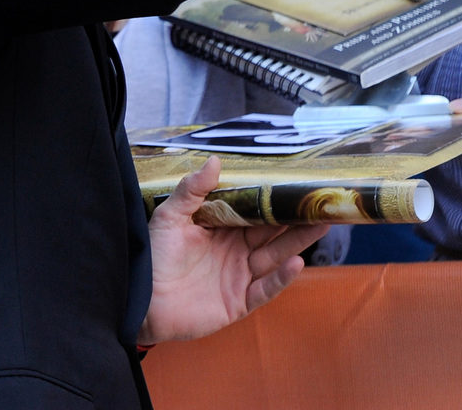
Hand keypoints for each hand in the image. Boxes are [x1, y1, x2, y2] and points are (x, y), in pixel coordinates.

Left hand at [139, 155, 327, 344]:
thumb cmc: (153, 255)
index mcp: (222, 228)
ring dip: (296, 244)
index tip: (297, 186)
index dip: (274, 201)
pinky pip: (264, 290)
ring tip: (319, 226)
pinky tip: (296, 263)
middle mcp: (235, 251)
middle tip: (321, 206)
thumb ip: (193, 190)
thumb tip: (215, 160)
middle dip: (296, 221)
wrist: (139, 299)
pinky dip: (281, 279)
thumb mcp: (170, 216)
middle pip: (272, 234)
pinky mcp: (237, 302)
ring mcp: (238, 277)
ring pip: (274, 258)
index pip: (255, 213)